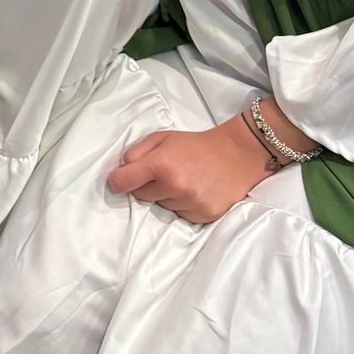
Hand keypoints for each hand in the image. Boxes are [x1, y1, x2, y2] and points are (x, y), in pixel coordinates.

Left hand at [106, 112, 274, 223]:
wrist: (235, 155)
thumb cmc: (195, 145)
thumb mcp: (161, 138)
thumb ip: (136, 152)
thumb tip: (119, 171)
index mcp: (161, 165)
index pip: (123, 183)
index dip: (118, 180)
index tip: (118, 179)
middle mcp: (175, 187)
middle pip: (140, 197)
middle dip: (145, 186)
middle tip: (162, 174)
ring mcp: (190, 203)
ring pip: (161, 207)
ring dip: (165, 197)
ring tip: (183, 180)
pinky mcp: (204, 216)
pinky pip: (180, 215)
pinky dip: (182, 205)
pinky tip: (194, 191)